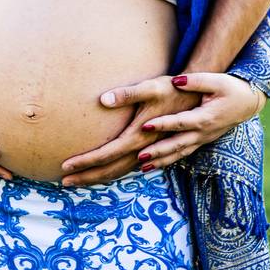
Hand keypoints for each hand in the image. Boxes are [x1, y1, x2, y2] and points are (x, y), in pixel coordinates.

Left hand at [60, 75, 201, 186]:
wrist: (205, 101)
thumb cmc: (175, 91)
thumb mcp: (153, 88)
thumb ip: (128, 93)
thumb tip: (104, 100)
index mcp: (139, 137)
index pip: (106, 154)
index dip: (85, 161)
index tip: (65, 167)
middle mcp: (145, 150)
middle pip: (112, 170)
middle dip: (88, 176)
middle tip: (64, 181)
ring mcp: (152, 154)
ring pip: (123, 172)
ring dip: (101, 178)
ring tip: (81, 181)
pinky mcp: (157, 151)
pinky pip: (134, 169)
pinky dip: (119, 174)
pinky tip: (112, 174)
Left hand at [135, 73, 266, 169]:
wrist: (248, 102)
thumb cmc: (231, 88)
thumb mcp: (217, 80)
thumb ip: (195, 81)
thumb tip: (176, 81)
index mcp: (205, 117)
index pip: (180, 122)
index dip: (162, 124)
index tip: (145, 126)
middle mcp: (203, 132)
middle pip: (177, 144)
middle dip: (158, 152)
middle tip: (139, 157)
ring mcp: (203, 139)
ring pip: (180, 153)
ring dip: (162, 161)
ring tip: (143, 168)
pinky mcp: (202, 141)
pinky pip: (184, 153)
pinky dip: (170, 160)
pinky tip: (156, 165)